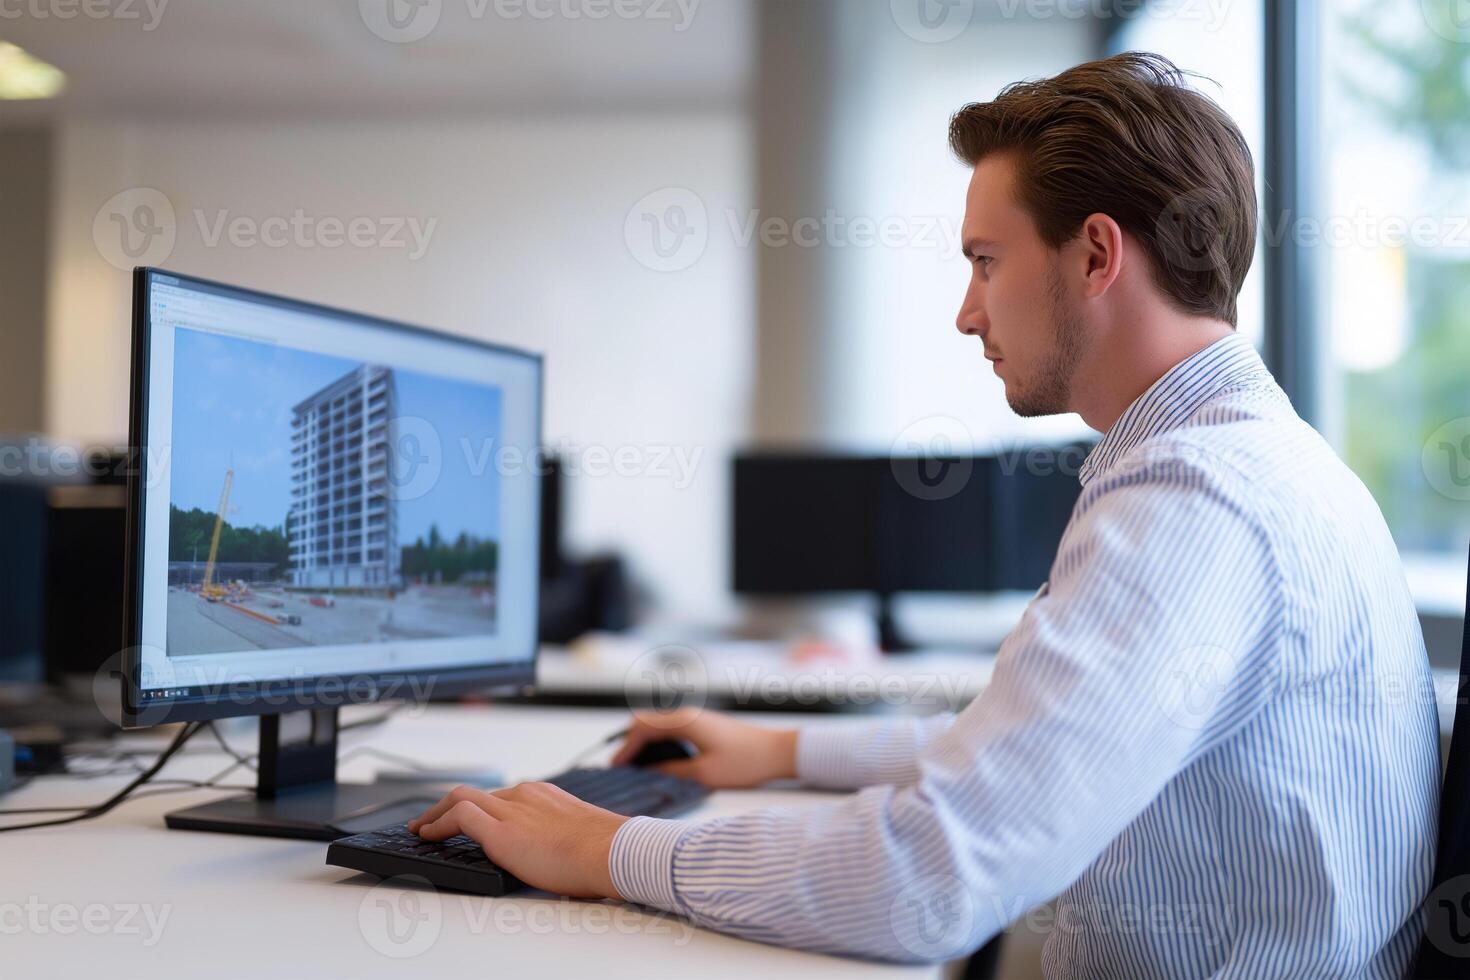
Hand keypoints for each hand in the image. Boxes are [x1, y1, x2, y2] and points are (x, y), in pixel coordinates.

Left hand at [408, 783, 628, 898]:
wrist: (610, 850)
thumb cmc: (604, 851)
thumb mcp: (579, 836)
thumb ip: (562, 839)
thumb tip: (561, 860)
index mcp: (545, 796)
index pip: (501, 796)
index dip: (480, 807)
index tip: (469, 817)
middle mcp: (525, 796)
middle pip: (476, 792)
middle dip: (448, 804)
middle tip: (432, 819)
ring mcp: (511, 810)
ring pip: (460, 797)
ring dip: (436, 813)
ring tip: (422, 828)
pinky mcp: (501, 830)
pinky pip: (459, 817)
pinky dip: (438, 824)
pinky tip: (428, 835)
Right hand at [611, 708, 797, 788]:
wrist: (777, 752)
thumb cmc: (745, 762)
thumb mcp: (705, 774)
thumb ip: (673, 773)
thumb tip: (649, 774)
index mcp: (684, 722)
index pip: (642, 728)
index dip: (625, 748)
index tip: (616, 768)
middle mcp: (687, 715)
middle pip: (645, 721)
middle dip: (629, 742)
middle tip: (621, 767)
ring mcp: (695, 718)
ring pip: (657, 724)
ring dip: (643, 741)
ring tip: (635, 766)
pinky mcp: (703, 725)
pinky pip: (670, 728)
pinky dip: (658, 741)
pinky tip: (658, 761)